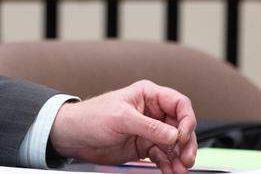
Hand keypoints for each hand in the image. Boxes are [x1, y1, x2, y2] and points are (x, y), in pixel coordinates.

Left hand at [49, 80, 197, 173]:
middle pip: (181, 126)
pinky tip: (170, 171)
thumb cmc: (91, 117)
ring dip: (179, 157)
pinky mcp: (144, 147)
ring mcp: (149, 130)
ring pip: (174, 144)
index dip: (186, 119)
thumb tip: (174, 135)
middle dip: (186, 143)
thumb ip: (150, 127)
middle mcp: (152, 112)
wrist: (73, 136)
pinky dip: (169, 164)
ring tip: (179, 169)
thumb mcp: (121, 118)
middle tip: (186, 158)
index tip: (182, 136)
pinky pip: (163, 156)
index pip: (179, 104)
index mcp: (148, 95)